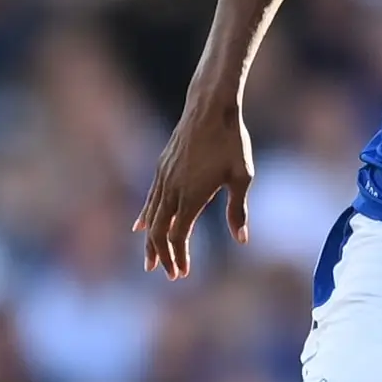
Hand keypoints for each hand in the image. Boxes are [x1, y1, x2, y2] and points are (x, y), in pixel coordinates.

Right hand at [134, 101, 253, 278]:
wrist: (210, 107)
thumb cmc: (231, 141)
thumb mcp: (242, 176)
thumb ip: (238, 210)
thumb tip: (241, 239)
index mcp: (192, 195)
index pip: (178, 235)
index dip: (178, 256)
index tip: (181, 273)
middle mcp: (173, 189)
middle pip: (158, 231)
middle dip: (161, 255)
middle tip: (166, 273)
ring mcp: (164, 177)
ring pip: (151, 217)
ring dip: (150, 240)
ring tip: (149, 259)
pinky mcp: (162, 167)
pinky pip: (150, 198)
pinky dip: (145, 216)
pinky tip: (140, 226)